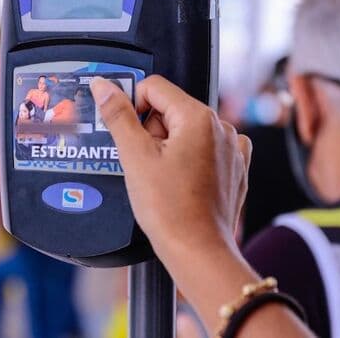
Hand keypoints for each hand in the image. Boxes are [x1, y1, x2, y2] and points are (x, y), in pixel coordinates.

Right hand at [91, 76, 311, 336]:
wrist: (198, 252)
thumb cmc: (171, 210)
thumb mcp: (135, 157)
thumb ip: (118, 115)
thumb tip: (104, 87)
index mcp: (199, 117)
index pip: (154, 88)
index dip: (133, 107)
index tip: (127, 134)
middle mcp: (222, 127)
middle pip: (171, 109)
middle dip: (152, 132)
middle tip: (146, 164)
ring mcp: (232, 149)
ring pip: (187, 131)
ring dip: (170, 147)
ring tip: (163, 179)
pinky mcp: (235, 169)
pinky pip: (205, 151)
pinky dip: (190, 161)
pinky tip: (181, 183)